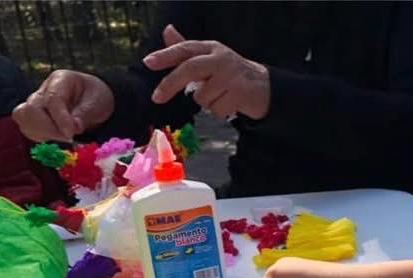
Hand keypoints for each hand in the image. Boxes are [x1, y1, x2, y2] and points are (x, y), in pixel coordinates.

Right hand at [12, 70, 113, 141]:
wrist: (93, 98)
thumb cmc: (96, 97)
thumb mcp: (97, 103)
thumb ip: (84, 115)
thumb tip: (73, 129)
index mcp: (61, 79)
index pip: (52, 99)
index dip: (60, 119)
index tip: (71, 134)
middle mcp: (43, 89)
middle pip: (31, 109)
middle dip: (49, 128)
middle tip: (69, 137)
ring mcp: (35, 102)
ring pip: (23, 117)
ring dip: (42, 132)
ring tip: (63, 136)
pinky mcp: (32, 116)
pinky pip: (26, 127)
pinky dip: (39, 136)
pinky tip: (55, 137)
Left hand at [144, 24, 270, 119]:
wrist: (264, 87)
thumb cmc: (230, 73)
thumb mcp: (208, 58)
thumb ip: (186, 49)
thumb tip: (167, 30)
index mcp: (210, 48)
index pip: (185, 49)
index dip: (165, 55)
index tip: (148, 63)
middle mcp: (221, 58)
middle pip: (190, 69)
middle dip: (171, 84)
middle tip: (157, 98)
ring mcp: (231, 75)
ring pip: (202, 97)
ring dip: (207, 103)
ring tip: (220, 96)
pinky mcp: (240, 92)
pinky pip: (216, 109)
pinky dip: (219, 112)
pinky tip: (230, 104)